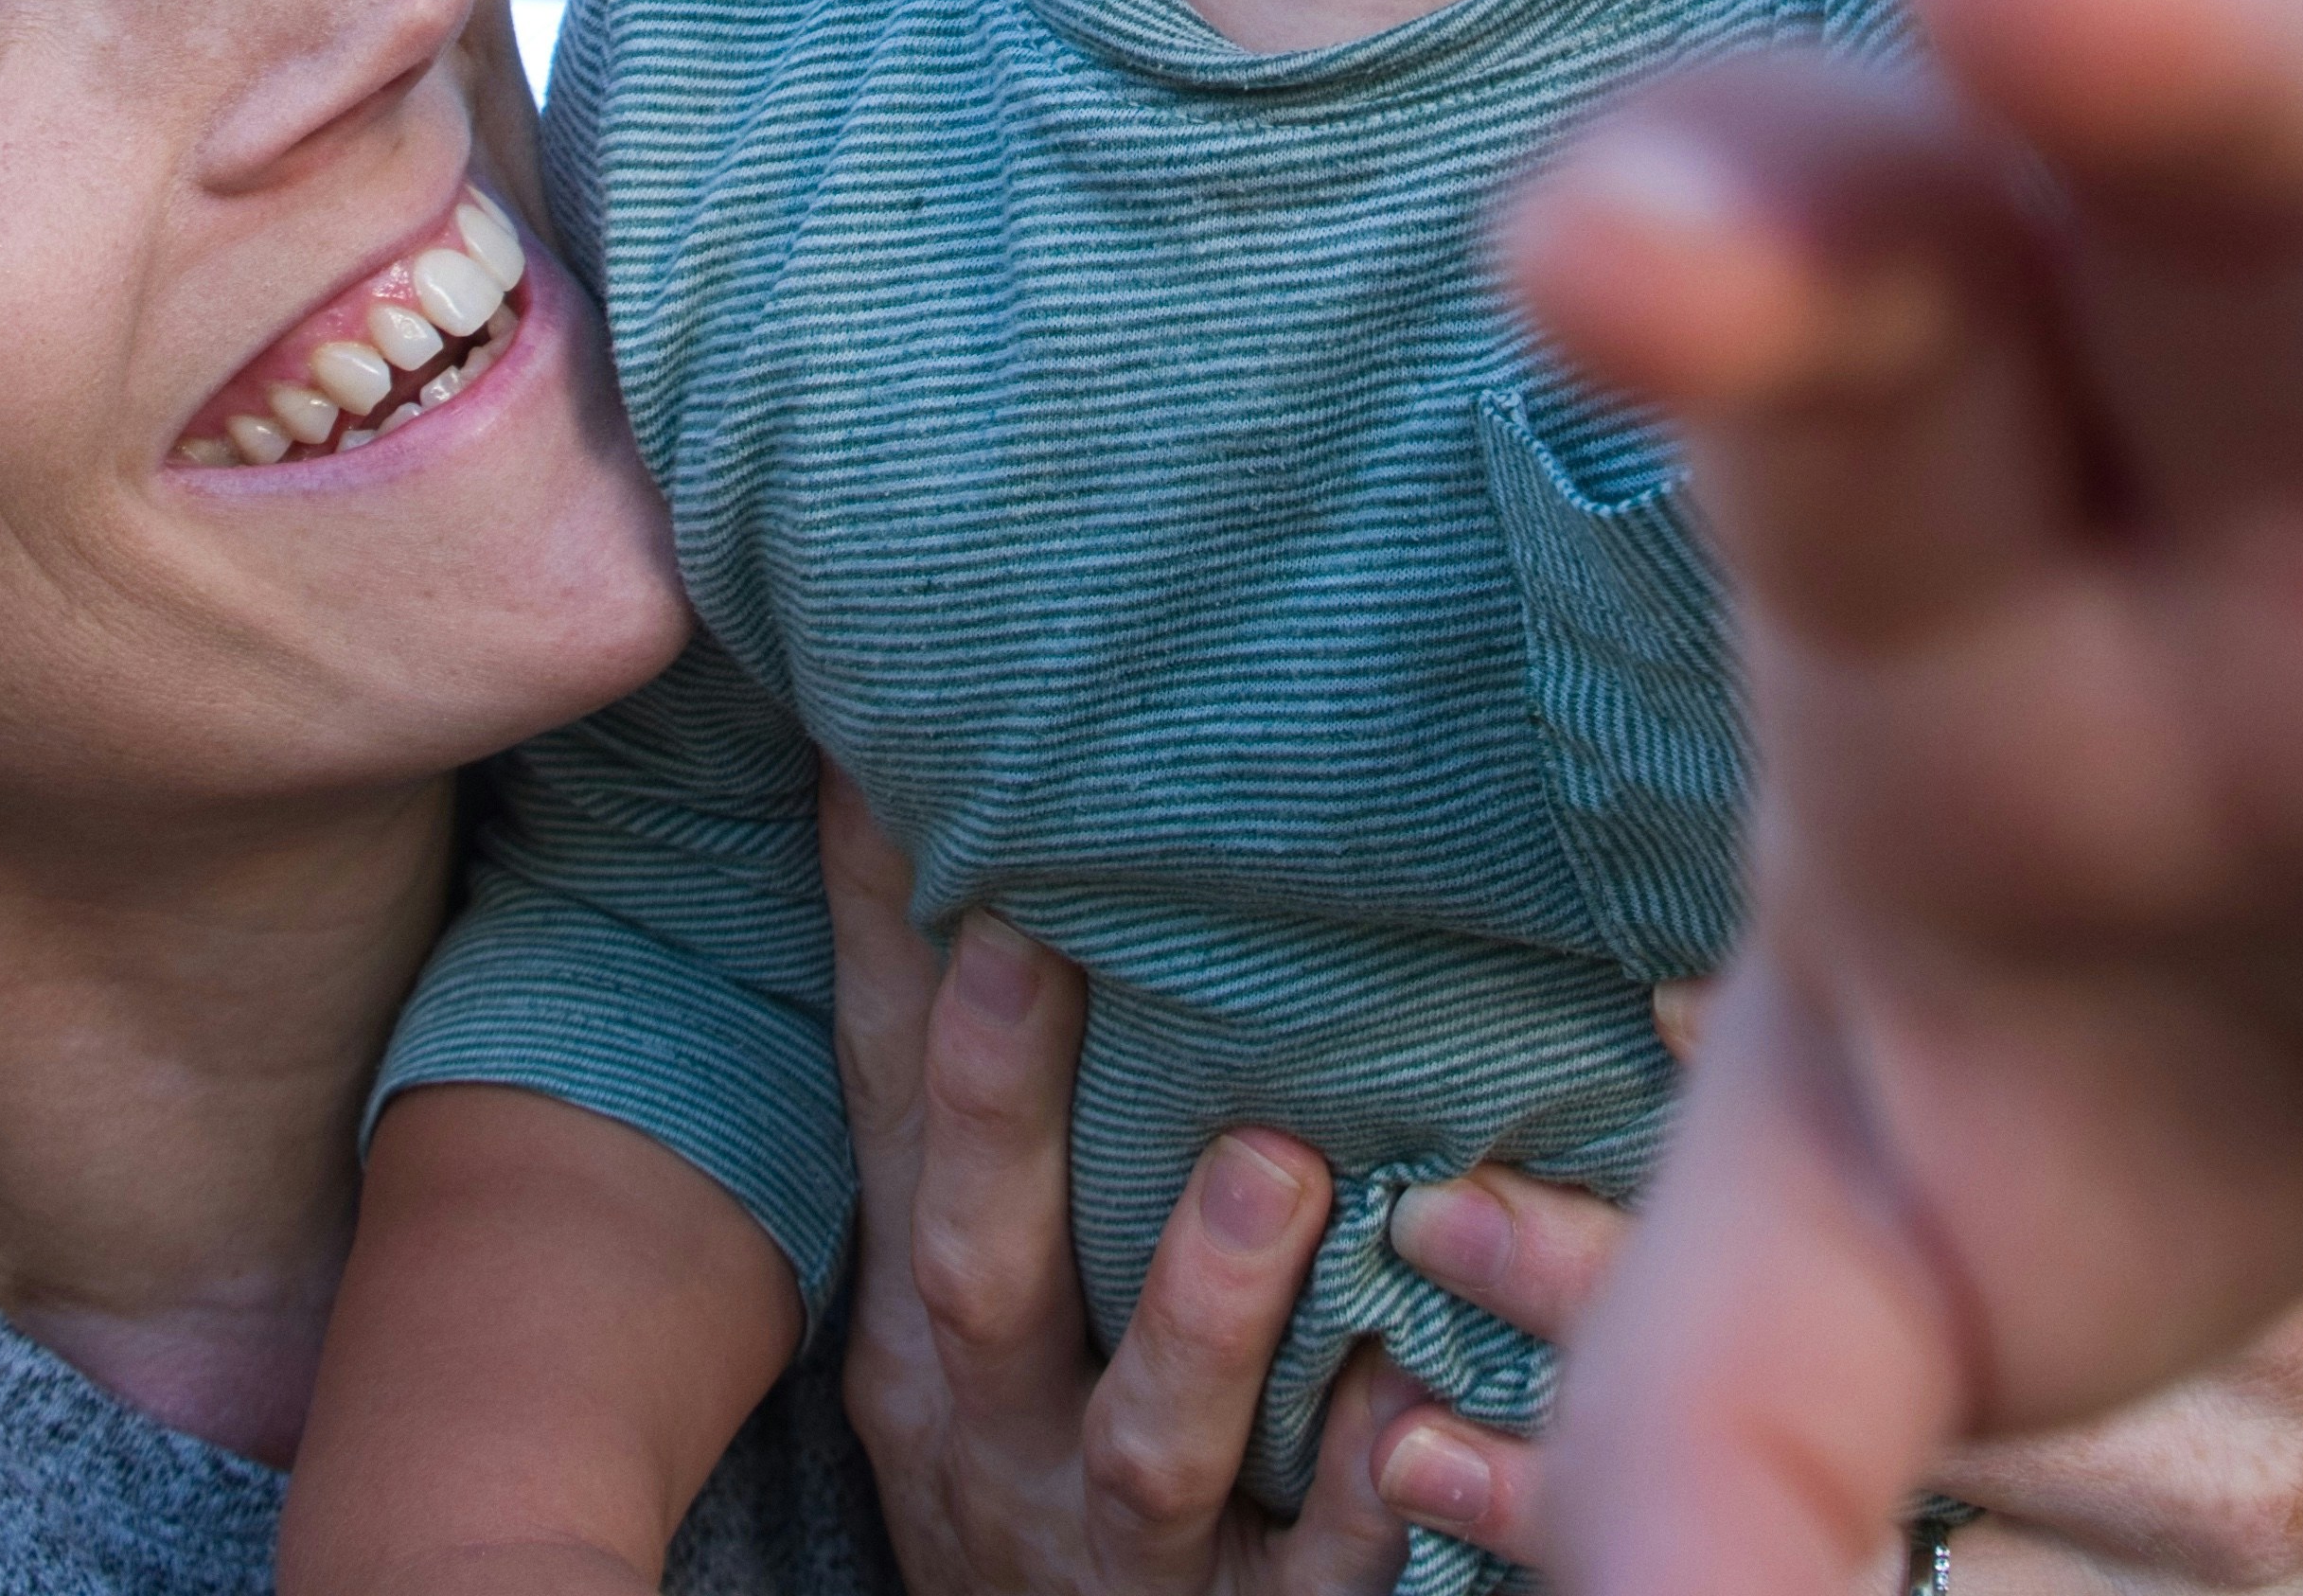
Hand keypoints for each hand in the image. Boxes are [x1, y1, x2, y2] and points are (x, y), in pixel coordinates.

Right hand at [820, 775, 1444, 1593]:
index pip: (888, 1119)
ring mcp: (1121, 1547)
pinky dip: (1363, 1495)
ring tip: (1276, 1167)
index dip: (884, 963)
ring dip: (1201, 1307)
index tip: (891, 785)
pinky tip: (1418, 1392)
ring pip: (1146, 1439)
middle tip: (1031, 934)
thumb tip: (918, 798)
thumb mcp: (970, 1289)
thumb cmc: (1033, 1447)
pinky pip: (1315, 1575)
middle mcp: (998, 1426)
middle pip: (978, 1269)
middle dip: (997, 1104)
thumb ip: (977, 1102)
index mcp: (925, 1318)